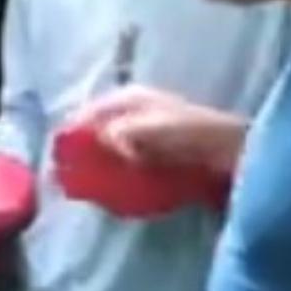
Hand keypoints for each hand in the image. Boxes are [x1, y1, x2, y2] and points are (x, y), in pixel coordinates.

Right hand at [53, 119, 229, 217]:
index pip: (84, 114)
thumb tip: (102, 143)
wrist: (234, 150)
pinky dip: (119, 175)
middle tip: (69, 180)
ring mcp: (145, 132)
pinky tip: (116, 191)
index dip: (68, 136)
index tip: (56, 162)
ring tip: (89, 189)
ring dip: (100, 167)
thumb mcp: (150, 129)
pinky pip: (127, 163)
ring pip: (109, 149)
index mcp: (127, 98)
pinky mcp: (158, 153)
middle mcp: (132, 111)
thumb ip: (120, 133)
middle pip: (95, 132)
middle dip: (81, 154)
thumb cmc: (191, 134)